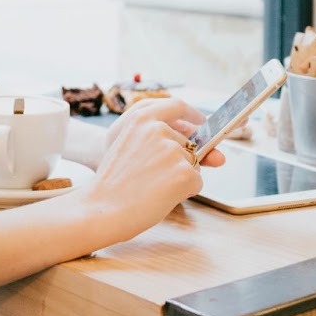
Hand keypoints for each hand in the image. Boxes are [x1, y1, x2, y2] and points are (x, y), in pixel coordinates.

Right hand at [77, 101, 215, 243]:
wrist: (103, 209)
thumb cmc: (114, 184)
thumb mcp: (130, 148)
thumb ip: (162, 142)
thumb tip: (213, 152)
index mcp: (140, 118)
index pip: (176, 105)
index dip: (192, 114)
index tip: (201, 122)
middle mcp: (158, 129)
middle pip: (188, 144)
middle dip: (182, 162)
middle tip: (157, 179)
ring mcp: (172, 150)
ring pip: (193, 164)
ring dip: (181, 177)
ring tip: (153, 187)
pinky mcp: (183, 172)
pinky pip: (197, 182)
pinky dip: (186, 192)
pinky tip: (162, 196)